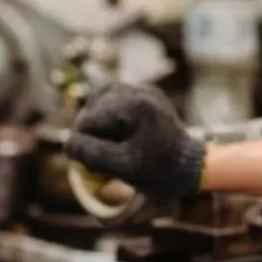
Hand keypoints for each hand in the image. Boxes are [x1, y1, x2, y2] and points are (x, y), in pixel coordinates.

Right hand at [65, 83, 204, 198]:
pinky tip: (114, 135)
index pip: (90, 119)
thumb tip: (68, 142)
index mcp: (136, 105)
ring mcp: (146, 91)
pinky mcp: (148, 96)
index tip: (89, 164)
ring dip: (98, 121)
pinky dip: (109, 115)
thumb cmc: (160, 170)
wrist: (193, 167)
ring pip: (102, 98)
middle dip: (91, 132)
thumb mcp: (122, 167)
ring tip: (104, 144)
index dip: (83, 143)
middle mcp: (140, 91)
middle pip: (94, 106)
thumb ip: (91, 154)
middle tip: (96, 157)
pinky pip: (117, 99)